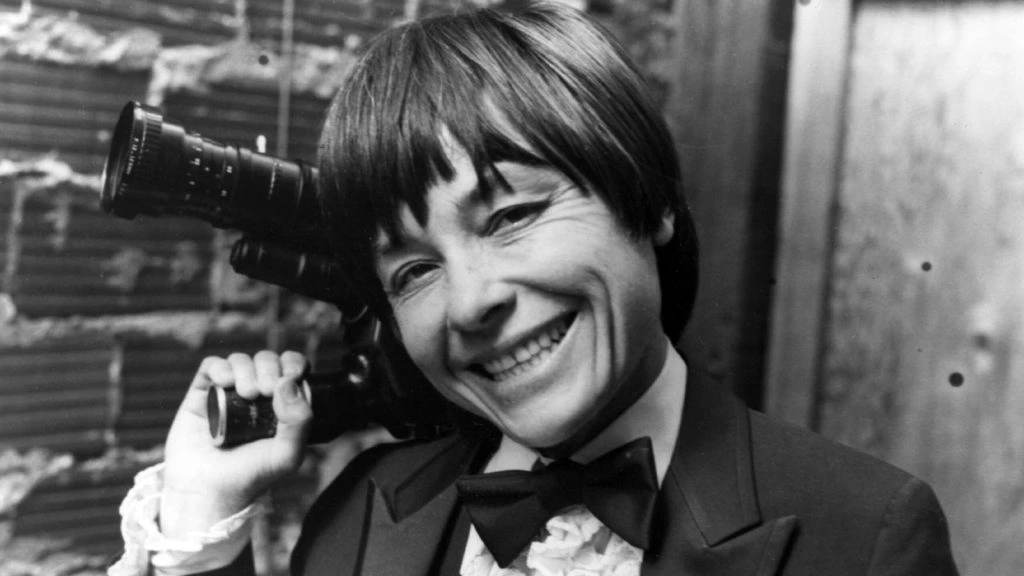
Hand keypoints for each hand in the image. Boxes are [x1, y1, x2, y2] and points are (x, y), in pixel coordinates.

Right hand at [159, 350, 312, 537]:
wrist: (209, 492)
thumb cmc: (251, 476)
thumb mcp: (287, 455)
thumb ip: (299, 422)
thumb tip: (287, 382)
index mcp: (282, 405)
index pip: (292, 369)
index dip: (294, 364)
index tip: (293, 375)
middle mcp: (256, 396)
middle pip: (267, 361)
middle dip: (270, 368)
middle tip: (265, 391)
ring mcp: (229, 393)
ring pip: (241, 360)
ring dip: (247, 369)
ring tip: (246, 394)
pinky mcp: (202, 395)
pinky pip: (211, 366)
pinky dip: (220, 367)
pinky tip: (225, 382)